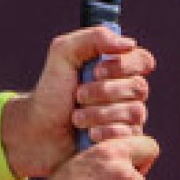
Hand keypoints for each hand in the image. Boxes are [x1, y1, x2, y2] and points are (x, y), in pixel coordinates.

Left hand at [1, 27, 153, 178]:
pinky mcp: (125, 141)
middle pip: (139, 87)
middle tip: (78, 95)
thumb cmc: (52, 92)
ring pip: (135, 112)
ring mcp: (129, 118)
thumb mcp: (62, 55)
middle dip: (104, 91)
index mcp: (116, 69)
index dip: (124, 65)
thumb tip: (127, 43)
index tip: (97, 70)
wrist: (37, 130)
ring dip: (99, 113)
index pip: (142, 60)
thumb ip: (91, 39)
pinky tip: (88, 134)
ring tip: (76, 117)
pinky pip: (129, 136)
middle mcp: (127, 92)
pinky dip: (104, 133)